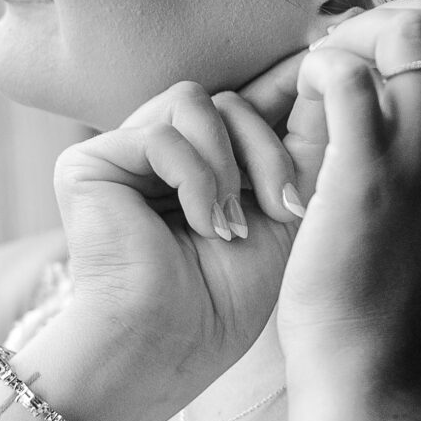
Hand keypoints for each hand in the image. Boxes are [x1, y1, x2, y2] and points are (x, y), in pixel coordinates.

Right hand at [52, 74, 304, 420]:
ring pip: (196, 101)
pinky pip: (161, 132)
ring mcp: (122, 153)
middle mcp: (160, 152)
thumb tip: (332, 74)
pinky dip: (194, 179)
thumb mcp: (285, 213)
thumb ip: (303, 147)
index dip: (286, 90)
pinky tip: (200, 226)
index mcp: (203, 162)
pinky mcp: (88, 161)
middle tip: (285, 210)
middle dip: (268, 151)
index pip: (245, 101)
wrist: (169, 347)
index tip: (326, 78)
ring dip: (229, 163)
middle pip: (229, 98)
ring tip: (231, 226)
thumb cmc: (226, 300)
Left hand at [274, 0, 420, 388]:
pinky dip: (314, 74)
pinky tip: (296, 112)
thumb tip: (387, 112)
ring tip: (312, 89)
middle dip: (376, 27)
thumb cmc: (390, 309)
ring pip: (399, 29)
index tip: (358, 77)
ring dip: (344, 43)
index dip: (399, 49)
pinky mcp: (372, 166)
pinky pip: (342, 71)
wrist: (377, 376)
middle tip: (330, 71)